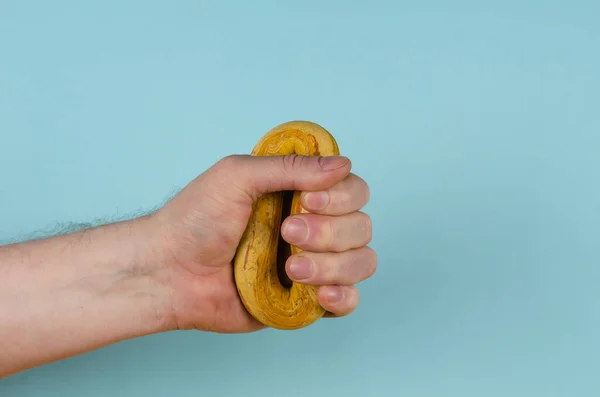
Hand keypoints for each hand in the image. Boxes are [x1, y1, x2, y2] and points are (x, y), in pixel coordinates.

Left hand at [152, 154, 375, 332]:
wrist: (169, 271)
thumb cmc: (195, 219)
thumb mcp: (238, 176)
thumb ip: (290, 168)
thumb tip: (343, 162)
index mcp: (300, 195)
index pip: (353, 191)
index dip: (340, 198)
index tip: (305, 202)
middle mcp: (314, 228)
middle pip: (361, 227)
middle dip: (329, 233)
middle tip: (286, 233)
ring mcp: (312, 265)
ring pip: (361, 263)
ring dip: (333, 265)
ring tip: (291, 269)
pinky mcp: (304, 300)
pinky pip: (348, 301)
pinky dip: (343, 297)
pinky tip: (320, 293)